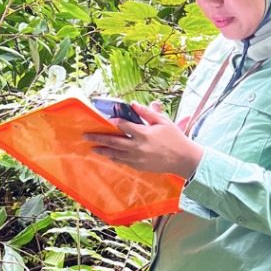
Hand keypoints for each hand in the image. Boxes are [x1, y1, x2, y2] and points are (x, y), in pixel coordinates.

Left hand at [84, 101, 203, 178]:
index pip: (124, 126)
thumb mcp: (163, 122)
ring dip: (103, 150)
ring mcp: (137, 158)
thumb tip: (133, 104)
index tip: (103, 119)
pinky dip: (114, 158)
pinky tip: (107, 155)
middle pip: (113, 141)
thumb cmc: (175, 138)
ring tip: (92, 147)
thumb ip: (147, 113)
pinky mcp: (139, 166)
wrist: (184, 160)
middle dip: (98, 138)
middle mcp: (138, 146)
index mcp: (144, 133)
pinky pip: (123, 161)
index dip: (113, 122)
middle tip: (85, 136)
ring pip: (115, 154)